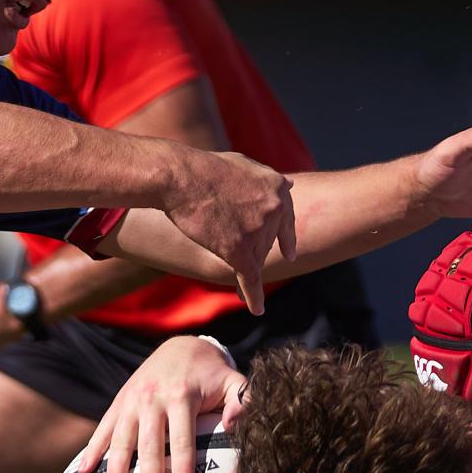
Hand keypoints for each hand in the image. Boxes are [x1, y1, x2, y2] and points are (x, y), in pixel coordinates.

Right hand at [73, 338, 246, 472]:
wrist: (181, 345)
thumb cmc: (211, 373)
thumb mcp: (233, 382)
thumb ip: (242, 402)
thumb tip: (234, 426)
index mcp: (181, 396)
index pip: (181, 439)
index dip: (183, 469)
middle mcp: (152, 398)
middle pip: (150, 445)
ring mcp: (132, 400)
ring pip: (122, 439)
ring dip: (117, 470)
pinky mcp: (119, 402)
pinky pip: (103, 428)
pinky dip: (92, 449)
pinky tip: (84, 471)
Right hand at [162, 149, 295, 315]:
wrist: (180, 177)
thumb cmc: (205, 168)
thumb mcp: (244, 163)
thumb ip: (268, 178)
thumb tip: (291, 186)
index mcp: (277, 188)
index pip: (286, 220)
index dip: (286, 239)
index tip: (290, 254)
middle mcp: (273, 209)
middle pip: (266, 241)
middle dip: (250, 246)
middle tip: (226, 242)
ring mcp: (258, 230)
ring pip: (255, 258)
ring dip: (244, 266)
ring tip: (234, 279)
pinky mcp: (238, 249)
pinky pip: (250, 278)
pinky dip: (253, 296)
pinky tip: (256, 309)